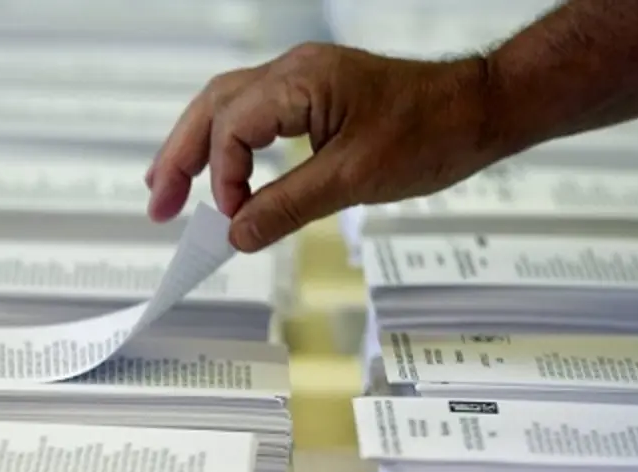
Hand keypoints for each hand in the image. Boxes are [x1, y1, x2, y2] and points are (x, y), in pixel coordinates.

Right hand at [145, 43, 500, 251]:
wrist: (480, 110)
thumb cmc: (432, 132)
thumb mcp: (354, 180)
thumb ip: (289, 207)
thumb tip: (237, 235)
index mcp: (300, 81)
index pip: (231, 127)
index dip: (223, 177)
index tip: (232, 219)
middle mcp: (295, 70)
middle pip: (213, 107)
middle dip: (179, 156)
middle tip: (157, 204)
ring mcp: (305, 79)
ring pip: (229, 107)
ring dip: (198, 147)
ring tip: (170, 187)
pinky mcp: (317, 94)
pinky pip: (258, 114)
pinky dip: (233, 145)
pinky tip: (225, 173)